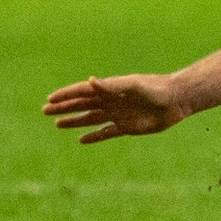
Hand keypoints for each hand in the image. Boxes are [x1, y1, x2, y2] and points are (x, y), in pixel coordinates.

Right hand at [42, 74, 186, 143]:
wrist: (176, 100)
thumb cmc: (155, 89)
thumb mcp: (132, 86)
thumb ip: (111, 86)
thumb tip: (90, 81)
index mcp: (109, 88)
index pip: (82, 91)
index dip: (66, 95)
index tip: (50, 99)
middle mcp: (111, 101)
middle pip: (82, 105)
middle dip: (64, 108)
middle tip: (45, 111)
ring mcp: (117, 114)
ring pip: (90, 119)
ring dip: (74, 121)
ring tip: (57, 124)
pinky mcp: (127, 127)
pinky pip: (106, 133)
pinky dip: (94, 136)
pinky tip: (82, 140)